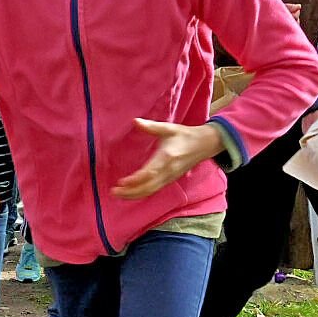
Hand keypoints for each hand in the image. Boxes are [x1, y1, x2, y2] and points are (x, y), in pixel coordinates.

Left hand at [111, 118, 225, 198]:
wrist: (204, 145)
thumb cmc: (184, 135)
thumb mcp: (168, 128)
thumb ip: (151, 126)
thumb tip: (135, 121)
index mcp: (166, 157)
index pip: (149, 173)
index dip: (135, 180)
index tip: (121, 182)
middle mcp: (168, 171)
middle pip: (148, 187)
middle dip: (130, 192)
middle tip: (113, 192)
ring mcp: (169, 178)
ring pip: (150, 191)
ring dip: (134, 195)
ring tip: (118, 194)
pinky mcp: (170, 180)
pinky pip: (154, 190)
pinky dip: (141, 194)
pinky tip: (130, 194)